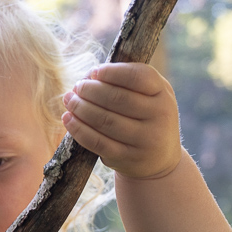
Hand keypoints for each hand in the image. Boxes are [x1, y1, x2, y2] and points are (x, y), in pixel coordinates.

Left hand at [61, 62, 182, 180]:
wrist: (159, 159)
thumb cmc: (146, 117)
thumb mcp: (149, 95)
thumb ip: (125, 81)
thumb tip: (88, 76)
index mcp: (163, 94)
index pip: (138, 77)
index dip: (112, 72)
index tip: (94, 72)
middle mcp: (160, 116)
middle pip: (118, 98)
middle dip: (91, 90)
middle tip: (77, 87)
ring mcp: (145, 140)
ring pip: (105, 120)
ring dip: (81, 108)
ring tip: (70, 100)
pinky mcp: (127, 158)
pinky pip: (97, 142)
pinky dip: (79, 129)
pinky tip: (68, 119)